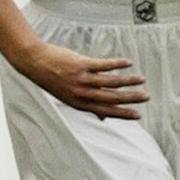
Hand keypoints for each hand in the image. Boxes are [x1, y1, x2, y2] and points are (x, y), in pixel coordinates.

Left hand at [12, 41, 145, 119]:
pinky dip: (116, 64)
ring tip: (142, 79)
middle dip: (130, 99)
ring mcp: (80, 79)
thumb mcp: (68, 97)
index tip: (138, 116)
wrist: (33, 62)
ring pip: (109, 82)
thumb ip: (87, 106)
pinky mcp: (80, 64)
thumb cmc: (53, 79)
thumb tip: (104, 118)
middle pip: (111, 97)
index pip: (105, 110)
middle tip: (146, 98)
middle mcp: (81, 93)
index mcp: (79, 103)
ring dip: (128, 81)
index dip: (122, 114)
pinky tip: (128, 63)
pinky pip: (102, 65)